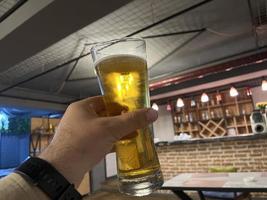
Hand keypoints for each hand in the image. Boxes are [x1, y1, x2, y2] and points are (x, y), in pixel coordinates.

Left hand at [39, 96, 157, 186]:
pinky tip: (122, 146)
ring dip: (118, 131)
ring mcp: (80, 134)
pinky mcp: (82, 147)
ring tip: (133, 133)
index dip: (120, 103)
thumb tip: (151, 113)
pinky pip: (100, 141)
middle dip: (122, 119)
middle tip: (136, 122)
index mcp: (83, 108)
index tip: (133, 107)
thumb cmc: (80, 144)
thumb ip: (132, 120)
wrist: (63, 171)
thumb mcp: (110, 128)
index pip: (105, 100)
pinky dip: (112, 142)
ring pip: (104, 129)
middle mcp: (80, 119)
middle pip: (106, 115)